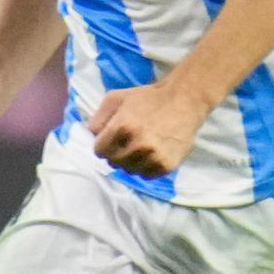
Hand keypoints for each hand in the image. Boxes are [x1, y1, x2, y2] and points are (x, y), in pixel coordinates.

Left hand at [90, 80, 205, 177]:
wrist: (184, 101)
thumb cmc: (147, 98)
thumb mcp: (116, 98)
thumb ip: (98, 118)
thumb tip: (89, 135)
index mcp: (122, 127)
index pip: (99, 151)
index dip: (102, 145)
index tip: (109, 141)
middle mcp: (138, 145)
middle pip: (113, 162)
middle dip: (115, 154)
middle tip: (125, 144)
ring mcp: (154, 156)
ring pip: (130, 171)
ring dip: (130, 162)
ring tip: (138, 149)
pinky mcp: (168, 165)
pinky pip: (147, 175)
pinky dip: (145, 168)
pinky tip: (150, 154)